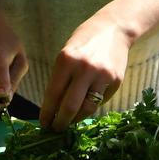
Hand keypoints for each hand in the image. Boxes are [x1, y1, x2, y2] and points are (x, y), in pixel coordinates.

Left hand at [39, 9, 133, 131]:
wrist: (114, 29)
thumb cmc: (84, 42)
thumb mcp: (66, 54)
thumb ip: (61, 77)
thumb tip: (53, 106)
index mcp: (66, 60)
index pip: (53, 94)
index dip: (47, 112)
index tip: (43, 123)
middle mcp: (83, 69)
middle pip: (70, 106)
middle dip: (60, 122)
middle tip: (55, 129)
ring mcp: (101, 76)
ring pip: (87, 108)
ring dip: (75, 119)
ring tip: (68, 122)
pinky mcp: (115, 81)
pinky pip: (100, 101)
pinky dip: (90, 108)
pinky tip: (83, 110)